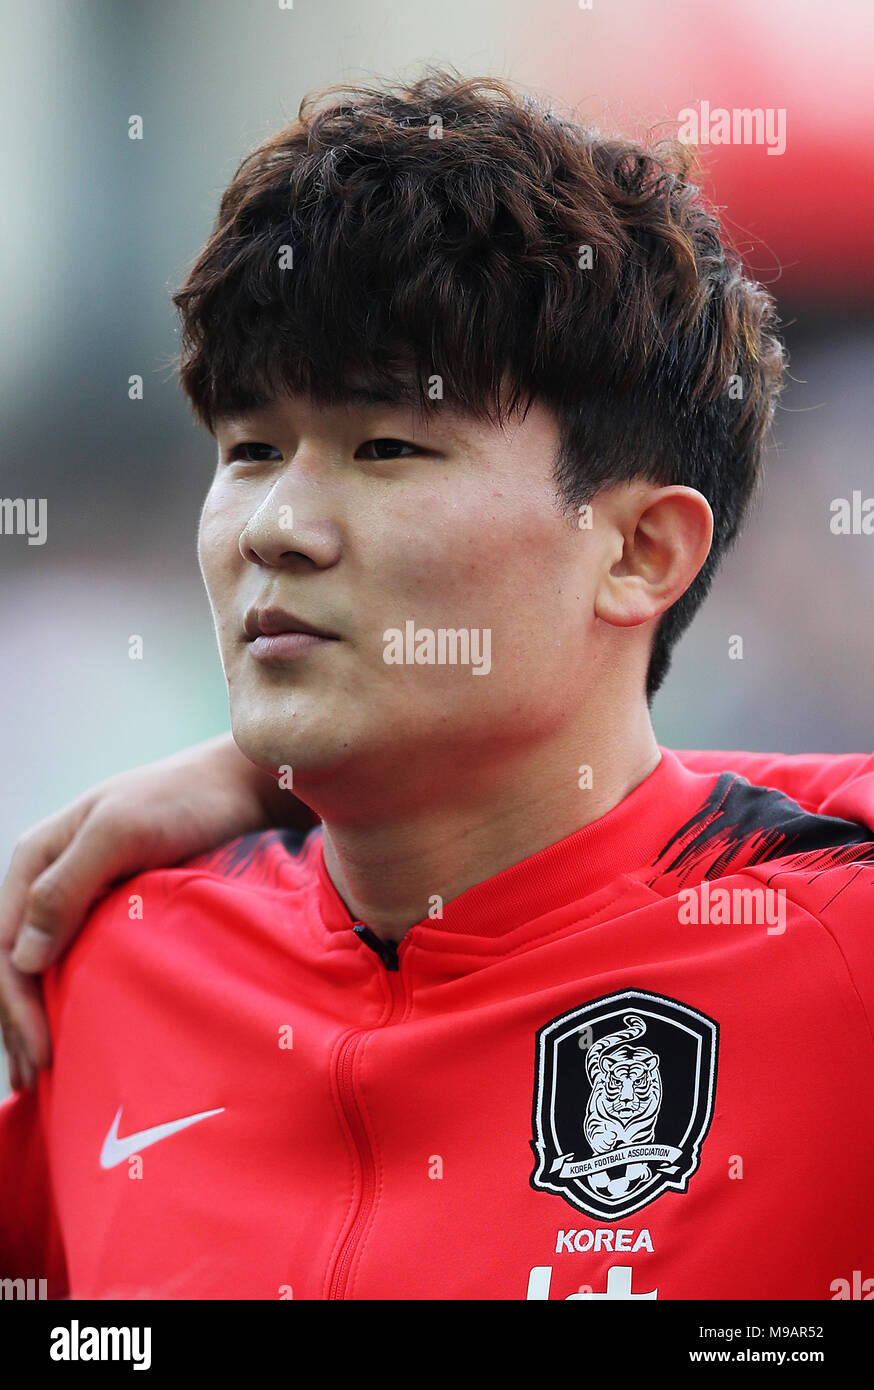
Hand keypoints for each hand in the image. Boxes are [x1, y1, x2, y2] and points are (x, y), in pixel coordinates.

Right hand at [0, 733, 315, 1087]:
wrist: (242, 782)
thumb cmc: (185, 800)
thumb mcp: (122, 831)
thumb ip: (67, 886)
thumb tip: (20, 957)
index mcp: (36, 856)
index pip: (5, 947)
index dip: (16, 1007)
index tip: (43, 1057)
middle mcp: (49, 876)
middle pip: (16, 962)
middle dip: (19, 1025)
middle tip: (37, 1084)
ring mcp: (82, 892)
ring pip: (44, 965)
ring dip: (40, 1017)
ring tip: (48, 1078)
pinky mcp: (115, 905)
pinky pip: (80, 958)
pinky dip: (73, 997)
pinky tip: (83, 1031)